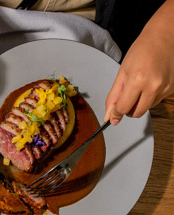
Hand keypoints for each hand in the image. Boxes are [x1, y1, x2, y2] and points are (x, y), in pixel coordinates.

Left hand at [104, 2, 173, 124]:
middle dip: (128, 110)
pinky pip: (157, 101)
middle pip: (136, 113)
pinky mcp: (172, 88)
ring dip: (140, 102)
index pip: (123, 109)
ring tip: (139, 85)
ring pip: (147, 108)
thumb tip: (109, 116)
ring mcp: (166, 88)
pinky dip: (150, 96)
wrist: (165, 36)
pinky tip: (150, 82)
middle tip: (126, 97)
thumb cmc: (143, 49)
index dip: (116, 112)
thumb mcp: (122, 72)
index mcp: (138, 80)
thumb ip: (114, 96)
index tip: (113, 113)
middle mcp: (154, 86)